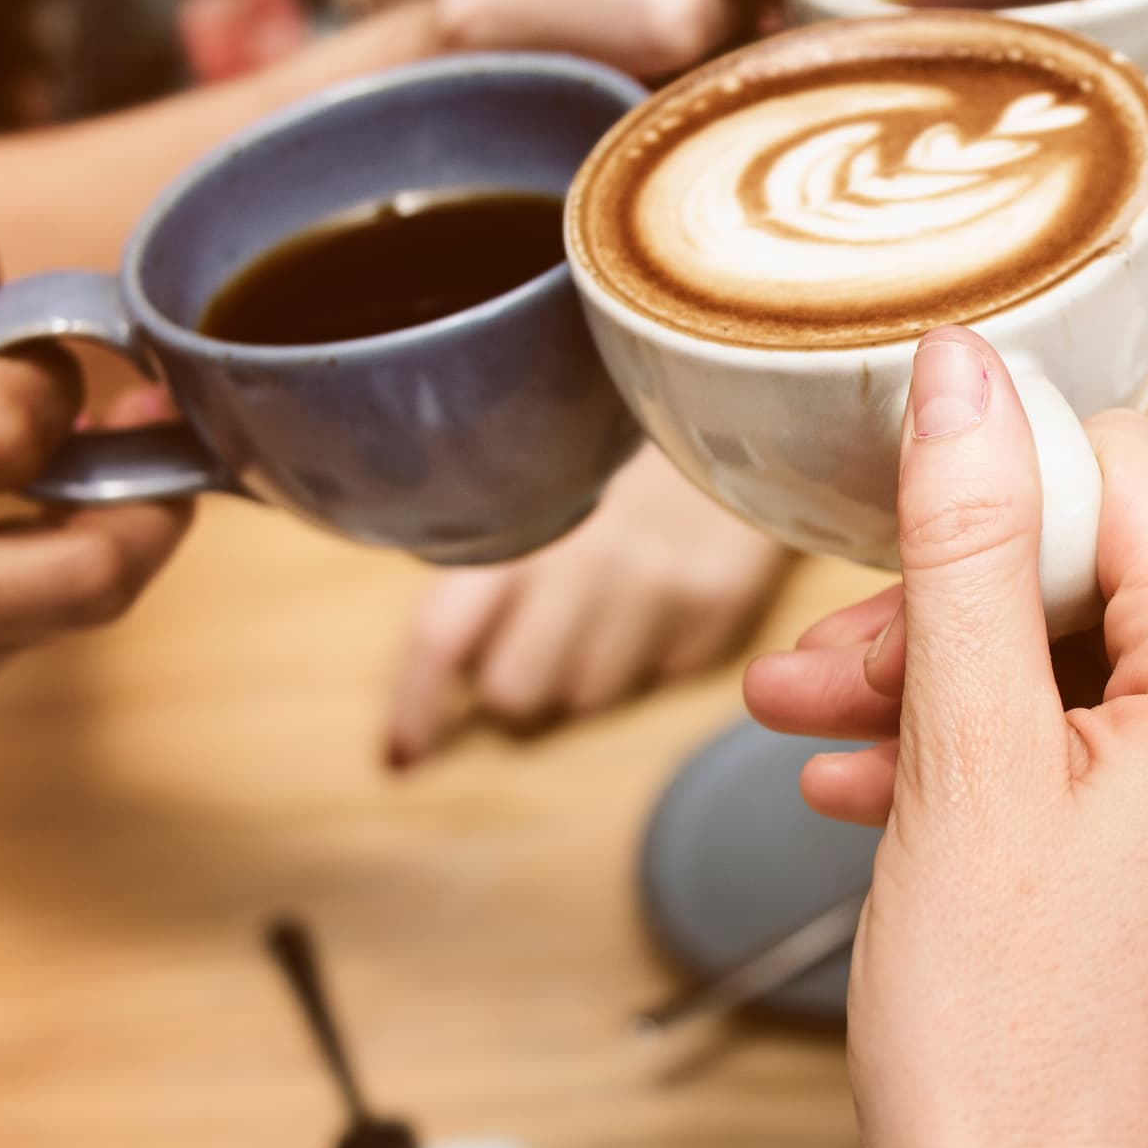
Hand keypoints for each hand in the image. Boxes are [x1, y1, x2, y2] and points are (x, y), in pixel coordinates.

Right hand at [0, 220, 190, 791]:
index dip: (50, 376)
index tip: (40, 345)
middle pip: (83, 569)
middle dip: (152, 491)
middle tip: (147, 422)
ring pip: (69, 611)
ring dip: (112, 531)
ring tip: (88, 457)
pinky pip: (17, 640)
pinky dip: (42, 575)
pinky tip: (6, 521)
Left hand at [382, 448, 789, 765]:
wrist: (745, 391)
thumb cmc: (624, 443)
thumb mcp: (546, 475)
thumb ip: (494, 552)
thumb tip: (445, 662)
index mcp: (520, 520)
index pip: (444, 636)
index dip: (415, 705)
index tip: (402, 755)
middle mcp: (583, 560)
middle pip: (515, 690)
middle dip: (512, 685)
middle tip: (532, 646)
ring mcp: (658, 587)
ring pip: (588, 698)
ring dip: (582, 673)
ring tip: (606, 607)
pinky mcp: (719, 606)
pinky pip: (661, 676)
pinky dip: (652, 652)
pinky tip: (663, 594)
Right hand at [743, 330, 1147, 1147]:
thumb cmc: (1008, 1057)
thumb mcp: (964, 758)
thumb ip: (968, 548)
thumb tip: (968, 374)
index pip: (1129, 478)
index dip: (984, 479)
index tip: (866, 512)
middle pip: (1110, 591)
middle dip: (941, 616)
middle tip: (799, 675)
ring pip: (1103, 696)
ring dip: (953, 704)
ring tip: (815, 753)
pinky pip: (1125, 790)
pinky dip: (1008, 785)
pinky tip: (887, 816)